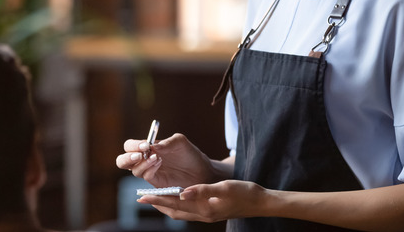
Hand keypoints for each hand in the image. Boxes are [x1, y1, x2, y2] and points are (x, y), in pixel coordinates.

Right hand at [115, 133, 216, 187]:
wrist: (203, 172)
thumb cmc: (190, 155)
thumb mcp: (180, 142)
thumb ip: (167, 142)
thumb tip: (151, 146)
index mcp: (147, 148)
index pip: (129, 146)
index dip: (133, 145)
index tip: (145, 145)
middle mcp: (145, 160)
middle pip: (123, 161)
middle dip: (127, 158)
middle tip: (139, 155)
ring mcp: (150, 173)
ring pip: (134, 170)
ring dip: (142, 164)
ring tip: (158, 158)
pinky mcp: (156, 183)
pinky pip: (146, 177)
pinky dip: (149, 170)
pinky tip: (159, 164)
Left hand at [138, 180, 266, 222]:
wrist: (261, 202)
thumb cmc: (245, 193)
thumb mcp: (224, 188)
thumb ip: (202, 190)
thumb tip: (182, 192)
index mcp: (205, 209)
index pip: (175, 205)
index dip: (158, 200)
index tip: (143, 196)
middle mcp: (204, 214)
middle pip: (174, 212)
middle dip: (158, 204)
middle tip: (142, 197)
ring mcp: (208, 214)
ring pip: (181, 212)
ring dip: (167, 205)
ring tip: (154, 197)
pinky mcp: (211, 211)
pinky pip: (189, 210)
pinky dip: (178, 204)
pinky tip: (177, 195)